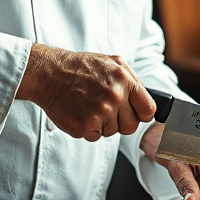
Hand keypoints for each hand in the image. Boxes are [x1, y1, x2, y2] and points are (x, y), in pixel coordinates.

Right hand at [16, 43, 155, 141]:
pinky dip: (89, 129)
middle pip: (132, 126)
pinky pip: (95, 137)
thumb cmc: (81, 68)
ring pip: (113, 132)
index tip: (136, 113)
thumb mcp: (112, 62)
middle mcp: (114, 97)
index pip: (148, 109)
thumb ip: (132, 80)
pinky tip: (81, 113)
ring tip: (90, 106)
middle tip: (107, 109)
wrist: (50, 73)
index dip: (142, 113)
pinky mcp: (84, 126)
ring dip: (103, 124)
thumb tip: (148, 98)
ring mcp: (99, 113)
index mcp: (124, 80)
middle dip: (121, 121)